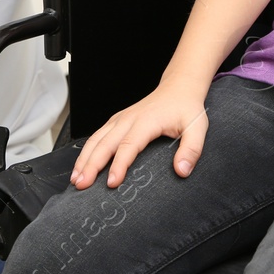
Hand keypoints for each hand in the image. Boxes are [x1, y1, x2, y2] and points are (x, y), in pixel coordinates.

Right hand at [70, 81, 208, 189]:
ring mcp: (120, 119)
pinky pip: (97, 135)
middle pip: (104, 143)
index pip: (128, 145)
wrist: (178, 88)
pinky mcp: (116, 121)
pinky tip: (81, 165)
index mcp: (146, 121)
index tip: (112, 183)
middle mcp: (128, 119)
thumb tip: (182, 171)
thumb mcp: (197, 128)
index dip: (119, 165)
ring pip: (96, 139)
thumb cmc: (186, 109)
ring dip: (84, 159)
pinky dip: (86, 151)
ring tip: (75, 179)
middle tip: (82, 185)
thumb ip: (191, 150)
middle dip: (91, 165)